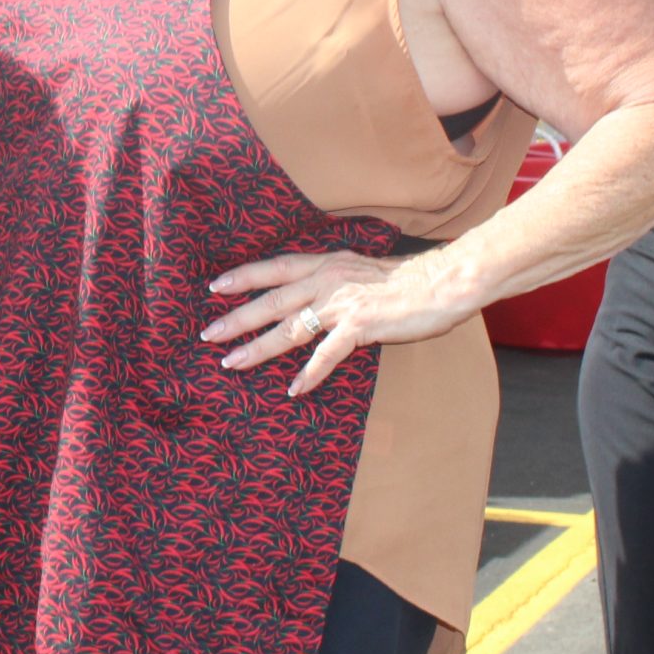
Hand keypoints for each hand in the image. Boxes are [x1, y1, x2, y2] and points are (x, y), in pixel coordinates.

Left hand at [200, 249, 466, 395]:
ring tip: (233, 363)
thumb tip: (315, 297)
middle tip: (209, 334)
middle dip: (238, 318)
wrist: (445, 281)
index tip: (214, 286)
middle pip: (272, 300)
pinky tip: (294, 389)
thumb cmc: (408, 281)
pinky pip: (327, 354)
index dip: (244, 276)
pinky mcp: (360, 325)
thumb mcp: (362, 271)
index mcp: (327, 263)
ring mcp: (342, 303)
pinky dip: (309, 374)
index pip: (276, 268)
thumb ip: (336, 281)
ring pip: (290, 328)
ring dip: (259, 348)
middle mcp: (328, 279)